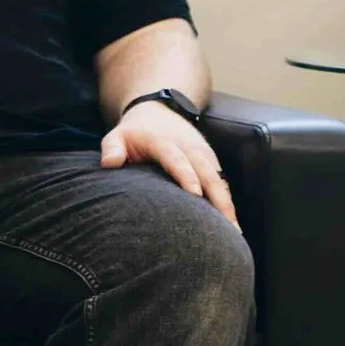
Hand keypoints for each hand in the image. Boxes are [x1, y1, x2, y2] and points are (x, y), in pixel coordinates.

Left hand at [100, 96, 237, 222]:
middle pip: (207, 172)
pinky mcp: (210, 161)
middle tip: (225, 226)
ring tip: (235, 234)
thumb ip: (112, 148)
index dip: (186, 175)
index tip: (195, 195)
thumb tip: (110, 163)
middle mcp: (189, 147)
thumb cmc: (134, 133)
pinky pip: (222, 183)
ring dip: (227, 205)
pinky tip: (232, 226)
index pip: (177, 158)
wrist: (158, 111)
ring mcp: (202, 154)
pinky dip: (228, 203)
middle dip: (217, 198)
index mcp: (163, 142)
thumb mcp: (117, 135)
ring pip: (219, 180)